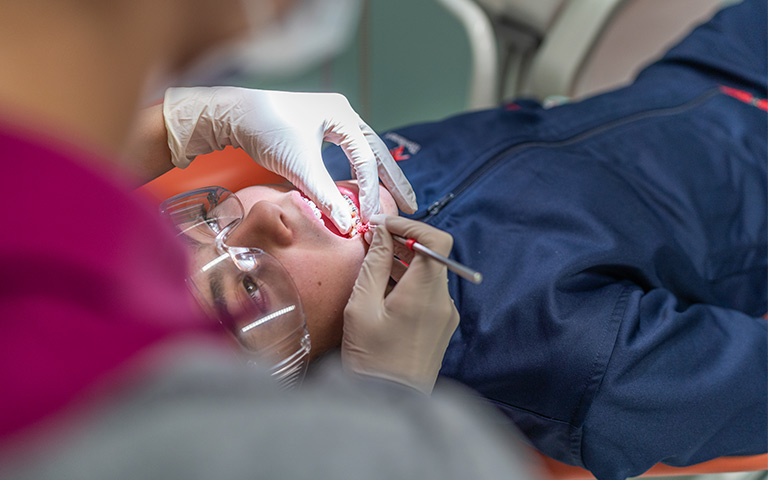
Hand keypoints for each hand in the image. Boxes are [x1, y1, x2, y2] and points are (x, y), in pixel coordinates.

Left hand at [162, 87, 417, 232]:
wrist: (231, 113)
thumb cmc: (264, 129)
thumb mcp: (298, 164)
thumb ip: (325, 194)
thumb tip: (350, 224)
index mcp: (343, 115)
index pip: (366, 160)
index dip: (371, 192)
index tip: (372, 219)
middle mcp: (342, 114)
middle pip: (376, 152)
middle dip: (393, 180)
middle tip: (412, 205)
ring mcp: (331, 119)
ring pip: (364, 151)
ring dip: (377, 175)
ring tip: (394, 197)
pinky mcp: (317, 129)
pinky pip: (348, 151)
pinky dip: (359, 170)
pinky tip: (362, 184)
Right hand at [342, 215, 459, 393]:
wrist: (389, 405)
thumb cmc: (372, 359)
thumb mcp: (362, 306)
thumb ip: (373, 264)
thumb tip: (380, 232)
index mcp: (426, 292)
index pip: (436, 240)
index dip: (409, 225)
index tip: (382, 225)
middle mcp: (443, 301)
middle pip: (432, 255)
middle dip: (402, 241)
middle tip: (371, 239)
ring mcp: (445, 316)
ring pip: (429, 273)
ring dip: (404, 261)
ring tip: (372, 261)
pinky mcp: (441, 328)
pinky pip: (428, 293)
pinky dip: (409, 281)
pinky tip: (383, 287)